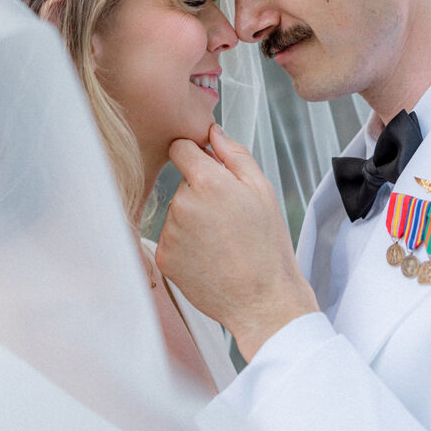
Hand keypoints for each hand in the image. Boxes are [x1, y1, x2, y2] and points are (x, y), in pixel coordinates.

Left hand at [156, 125, 318, 361]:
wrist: (262, 300)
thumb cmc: (267, 244)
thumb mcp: (262, 189)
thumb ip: (234, 154)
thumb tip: (213, 131)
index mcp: (207, 182)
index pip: (180, 147)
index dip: (195, 154)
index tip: (208, 168)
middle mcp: (182, 204)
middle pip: (183, 182)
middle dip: (201, 192)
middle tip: (229, 218)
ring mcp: (170, 232)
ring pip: (177, 211)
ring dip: (193, 219)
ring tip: (221, 240)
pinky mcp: (163, 257)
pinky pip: (171, 237)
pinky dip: (185, 243)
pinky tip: (209, 256)